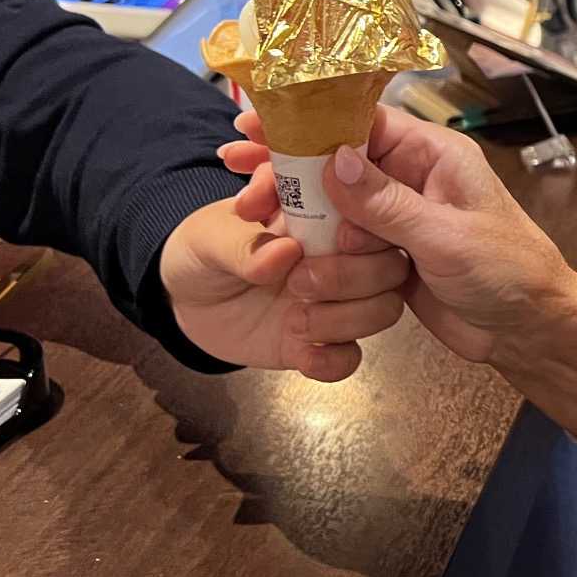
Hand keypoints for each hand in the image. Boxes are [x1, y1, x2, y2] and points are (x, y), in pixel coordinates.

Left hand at [159, 196, 409, 380]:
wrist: (184, 299)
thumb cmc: (203, 248)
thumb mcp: (211, 236)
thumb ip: (244, 244)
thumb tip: (285, 252)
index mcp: (325, 216)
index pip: (373, 214)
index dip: (368, 224)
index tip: (334, 237)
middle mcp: (341, 258)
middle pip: (392, 265)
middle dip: (355, 277)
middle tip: (299, 282)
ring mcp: (334, 302)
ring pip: (384, 309)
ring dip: (347, 319)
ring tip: (296, 321)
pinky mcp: (319, 343)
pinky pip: (351, 357)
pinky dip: (333, 362)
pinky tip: (302, 356)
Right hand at [221, 107, 569, 364]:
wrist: (527, 330)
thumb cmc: (506, 270)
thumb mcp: (446, 235)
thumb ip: (388, 201)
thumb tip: (334, 159)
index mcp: (431, 154)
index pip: (360, 122)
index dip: (307, 123)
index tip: (255, 129)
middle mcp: (410, 177)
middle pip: (336, 163)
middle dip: (290, 174)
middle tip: (244, 188)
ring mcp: (396, 217)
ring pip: (333, 206)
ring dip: (300, 217)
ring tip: (259, 224)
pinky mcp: (387, 255)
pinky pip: (342, 244)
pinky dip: (316, 248)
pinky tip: (283, 255)